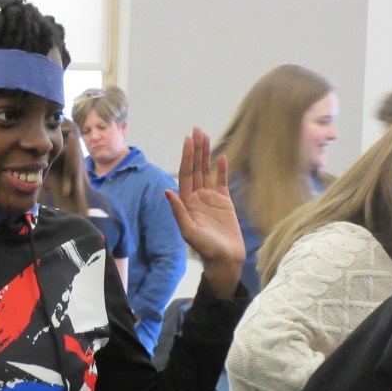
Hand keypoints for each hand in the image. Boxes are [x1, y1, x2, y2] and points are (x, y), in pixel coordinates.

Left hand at [166, 127, 244, 297]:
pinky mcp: (224, 202)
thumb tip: (167, 191)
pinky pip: (222, 181)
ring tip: (205, 136)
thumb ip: (178, 211)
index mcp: (186, 203)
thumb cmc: (205, 249)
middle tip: (196, 130)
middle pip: (195, 169)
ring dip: (206, 154)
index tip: (188, 140)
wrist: (224, 260)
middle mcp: (196, 198)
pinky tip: (221, 156)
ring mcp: (210, 199)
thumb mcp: (189, 231)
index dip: (187, 157)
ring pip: (207, 171)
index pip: (185, 174)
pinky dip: (222, 169)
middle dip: (195, 150)